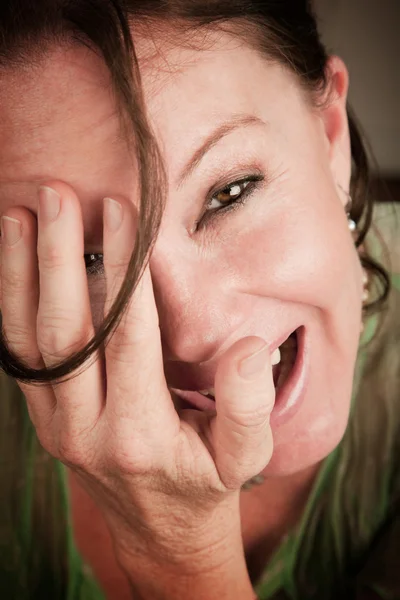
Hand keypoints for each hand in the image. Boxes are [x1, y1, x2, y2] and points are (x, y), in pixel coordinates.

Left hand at [0, 181, 275, 568]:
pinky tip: (13, 260)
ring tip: (21, 214)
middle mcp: (86, 430)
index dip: (125, 273)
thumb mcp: (245, 456)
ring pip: (30, 341)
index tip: (124, 213)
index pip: (128, 337)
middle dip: (61, 257)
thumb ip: (247, 405)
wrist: (159, 528)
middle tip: (59, 195)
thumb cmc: (206, 483)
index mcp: (140, 435)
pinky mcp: (45, 417)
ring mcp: (57, 424)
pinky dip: (12, 303)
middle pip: (67, 332)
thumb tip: (243, 345)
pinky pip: (20, 355)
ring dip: (21, 274)